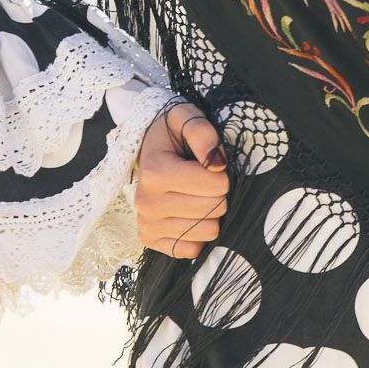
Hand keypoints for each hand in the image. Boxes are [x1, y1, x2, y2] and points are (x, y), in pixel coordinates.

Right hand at [134, 100, 229, 258]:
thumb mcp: (185, 118)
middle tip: (204, 181)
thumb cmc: (172, 135)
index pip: (215, 184)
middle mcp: (146, 203)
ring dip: (210, 213)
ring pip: (208, 231)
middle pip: (214, 208)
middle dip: (218, 193)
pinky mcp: (150, 241)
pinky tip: (188, 213)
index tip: (210, 164)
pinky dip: (197, 233)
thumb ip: (203, 132)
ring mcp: (147, 225)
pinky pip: (193, 249)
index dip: (222, 173)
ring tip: (195, 195)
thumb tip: (217, 162)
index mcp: (155, 173)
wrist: (149, 151)